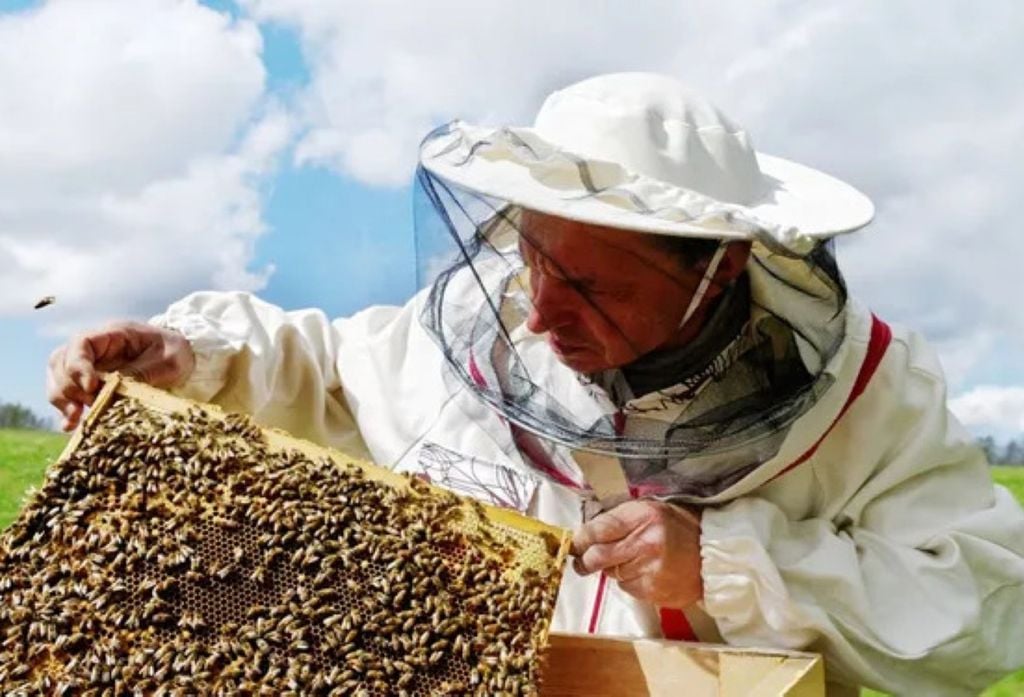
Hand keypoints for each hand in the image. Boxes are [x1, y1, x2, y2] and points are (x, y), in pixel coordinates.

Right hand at [47, 321, 194, 430]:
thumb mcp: (168, 361)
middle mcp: (96, 348)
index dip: (78, 365)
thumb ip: (141, 373)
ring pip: (59, 378)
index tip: (90, 386)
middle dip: (69, 386)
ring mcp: (90, 365)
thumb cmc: (177, 353)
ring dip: (63, 400)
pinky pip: (69, 394)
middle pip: (61, 362)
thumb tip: (110, 390)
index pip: (81, 343)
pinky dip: (67, 409)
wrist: (186, 358)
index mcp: (113, 334)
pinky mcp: (91, 384)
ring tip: (76, 419)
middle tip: (86, 405)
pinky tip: (71, 425)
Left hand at [572, 499, 702, 609]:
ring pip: (611, 574)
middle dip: (585, 560)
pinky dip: (629, 581)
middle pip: (596, 556)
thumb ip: (620, 518)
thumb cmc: (680, 528)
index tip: (575, 542)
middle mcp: (645, 542)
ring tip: (632, 560)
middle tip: (582, 560)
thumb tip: (587, 531)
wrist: (713, 555)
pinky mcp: (653, 590)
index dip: (581, 538)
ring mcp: (649, 569)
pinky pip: (627, 587)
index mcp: (643, 516)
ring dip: (612, 569)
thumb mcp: (652, 509)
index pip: (598, 529)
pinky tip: (645, 572)